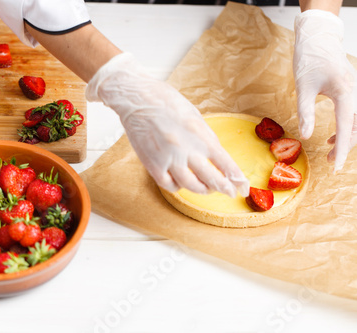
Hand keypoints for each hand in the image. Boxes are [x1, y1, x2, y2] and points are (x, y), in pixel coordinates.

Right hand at [86, 53, 248, 196]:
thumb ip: (205, 137)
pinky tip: (181, 182)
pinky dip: (178, 186)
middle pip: (212, 179)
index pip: (225, 163)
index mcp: (200, 134)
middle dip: (224, 188)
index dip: (237, 179)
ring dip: (202, 189)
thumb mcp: (194, 116)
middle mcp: (187, 149)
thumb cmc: (165, 101)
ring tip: (206, 189)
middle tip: (229, 192)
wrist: (137, 98)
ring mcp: (169, 159)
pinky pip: (169, 185)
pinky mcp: (152, 165)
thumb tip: (216, 156)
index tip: (243, 187)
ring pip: (191, 186)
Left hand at [293, 9, 356, 170]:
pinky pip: (354, 114)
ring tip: (329, 153)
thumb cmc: (309, 59)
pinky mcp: (352, 91)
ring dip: (346, 138)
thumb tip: (306, 136)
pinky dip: (345, 128)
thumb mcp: (303, 88)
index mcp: (344, 92)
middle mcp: (355, 92)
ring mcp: (356, 91)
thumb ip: (305, 113)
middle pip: (356, 127)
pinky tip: (329, 138)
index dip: (341, 149)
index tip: (336, 167)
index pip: (346, 126)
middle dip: (345, 146)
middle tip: (329, 161)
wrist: (318, 38)